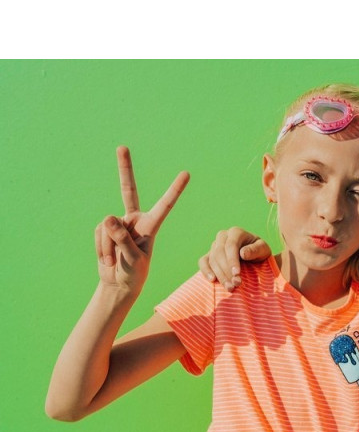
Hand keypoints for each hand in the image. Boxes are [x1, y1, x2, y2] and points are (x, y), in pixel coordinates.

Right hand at [95, 146, 189, 294]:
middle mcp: (135, 220)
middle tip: (122, 147)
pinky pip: (99, 233)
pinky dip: (101, 248)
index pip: (165, 205)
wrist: (119, 284)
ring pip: (107, 225)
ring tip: (115, 261)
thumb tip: (108, 216)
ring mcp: (118, 223)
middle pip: (128, 190)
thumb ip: (122, 239)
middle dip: (125, 168)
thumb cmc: (133, 273)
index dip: (175, 190)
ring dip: (108, 246)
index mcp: (151, 226)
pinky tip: (107, 259)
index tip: (186, 173)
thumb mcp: (132, 259)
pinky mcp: (104, 229)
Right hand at [198, 227, 270, 289]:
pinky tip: (212, 280)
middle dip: (227, 270)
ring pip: (212, 259)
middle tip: (236, 284)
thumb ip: (255, 250)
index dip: (232, 260)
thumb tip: (243, 253)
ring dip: (220, 275)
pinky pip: (203, 261)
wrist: (254, 256)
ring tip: (230, 287)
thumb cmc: (260, 252)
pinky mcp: (209, 255)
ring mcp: (214, 245)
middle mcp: (223, 236)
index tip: (237, 274)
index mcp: (236, 232)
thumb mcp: (263, 249)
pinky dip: (206, 270)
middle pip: (220, 253)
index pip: (231, 246)